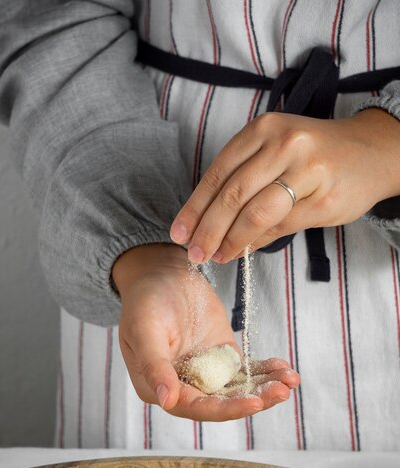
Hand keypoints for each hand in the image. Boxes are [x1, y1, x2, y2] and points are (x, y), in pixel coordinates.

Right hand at [112, 244, 299, 420]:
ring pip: (238, 389)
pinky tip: (283, 369)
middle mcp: (184, 386)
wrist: (161, 274)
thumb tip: (168, 401)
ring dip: (264, 387)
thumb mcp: (145, 331)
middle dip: (254, 399)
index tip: (254, 402)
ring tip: (290, 380)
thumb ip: (155, 365)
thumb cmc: (145, 301)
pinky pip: (246, 370)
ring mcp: (205, 372)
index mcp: (159, 388)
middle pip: (223, 402)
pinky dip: (265, 371)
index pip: (196, 407)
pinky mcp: (222, 357)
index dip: (226, 409)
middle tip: (281, 391)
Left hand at [170, 108, 399, 262]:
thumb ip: (243, 178)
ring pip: (256, 213)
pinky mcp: (325, 198)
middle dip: (208, 230)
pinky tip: (244, 250)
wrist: (371, 151)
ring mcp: (307, 171)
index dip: (195, 207)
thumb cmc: (313, 155)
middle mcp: (284, 144)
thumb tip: (207, 224)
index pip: (218, 173)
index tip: (180, 233)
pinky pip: (282, 226)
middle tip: (195, 254)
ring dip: (232, 240)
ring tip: (217, 256)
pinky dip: (258, 241)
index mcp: (264, 129)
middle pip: (233, 195)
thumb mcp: (274, 150)